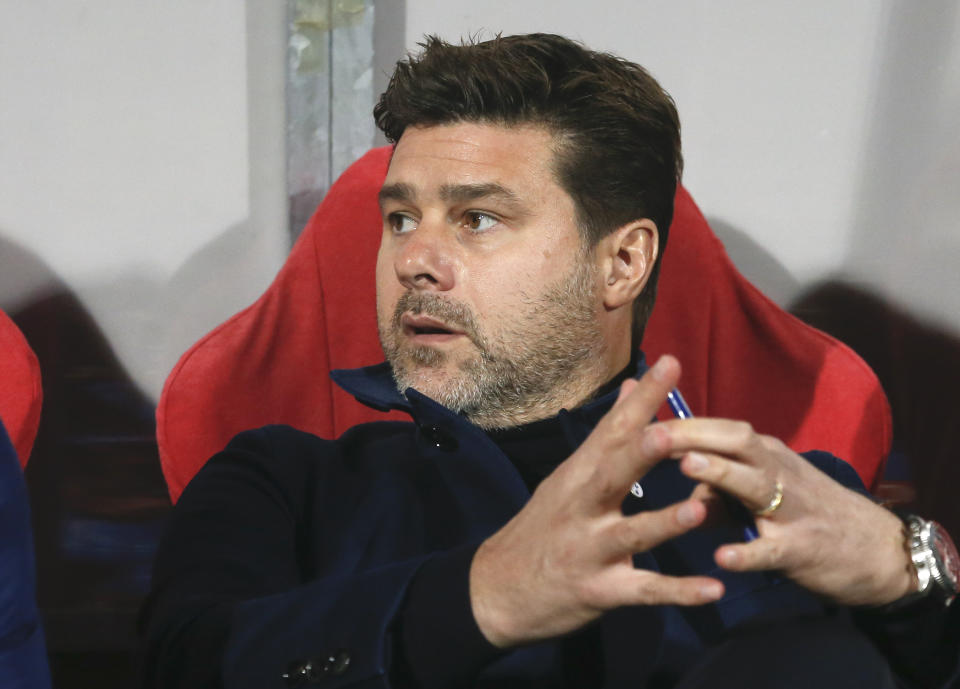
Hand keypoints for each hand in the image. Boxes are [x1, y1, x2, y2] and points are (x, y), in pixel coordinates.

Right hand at [469, 356, 723, 647]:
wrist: (496, 590)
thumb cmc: (541, 527)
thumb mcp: (567, 477)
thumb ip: (607, 434)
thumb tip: (634, 384)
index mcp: (578, 475)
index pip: (611, 429)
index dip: (641, 399)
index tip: (670, 363)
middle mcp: (581, 507)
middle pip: (612, 475)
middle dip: (639, 454)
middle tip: (670, 433)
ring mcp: (589, 550)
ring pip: (629, 534)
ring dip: (663, 523)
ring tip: (697, 511)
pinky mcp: (600, 592)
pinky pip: (644, 591)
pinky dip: (679, 592)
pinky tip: (714, 589)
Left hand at [655, 417, 916, 605]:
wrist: (876, 550)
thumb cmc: (807, 513)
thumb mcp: (762, 492)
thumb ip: (719, 486)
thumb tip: (680, 479)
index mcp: (765, 454)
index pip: (719, 427)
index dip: (680, 421)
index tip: (639, 414)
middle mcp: (778, 470)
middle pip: (737, 441)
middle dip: (693, 434)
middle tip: (650, 432)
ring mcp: (793, 508)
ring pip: (756, 483)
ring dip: (720, 473)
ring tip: (685, 466)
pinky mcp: (803, 549)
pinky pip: (773, 550)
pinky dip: (748, 553)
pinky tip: (722, 557)